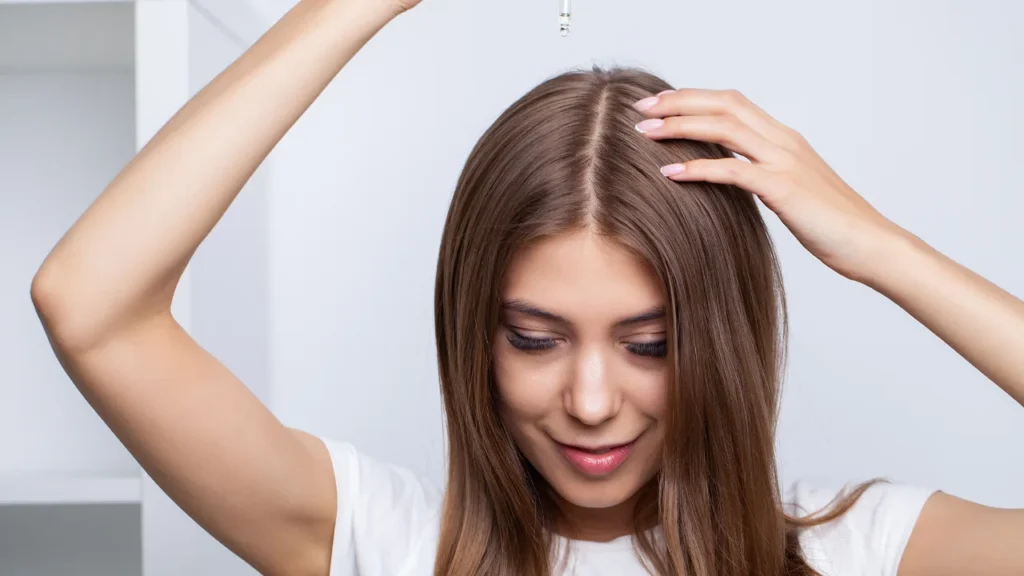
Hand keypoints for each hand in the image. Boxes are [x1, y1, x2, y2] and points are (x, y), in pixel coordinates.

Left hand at [633, 88, 906, 283]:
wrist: (872, 245)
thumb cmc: (833, 226)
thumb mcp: (789, 192)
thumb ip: (761, 176)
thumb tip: (727, 177)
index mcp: (784, 138)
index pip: (732, 102)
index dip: (693, 98)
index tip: (659, 105)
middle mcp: (783, 141)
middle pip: (723, 104)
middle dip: (678, 102)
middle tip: (641, 109)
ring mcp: (784, 161)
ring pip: (724, 127)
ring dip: (680, 126)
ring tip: (645, 132)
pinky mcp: (783, 188)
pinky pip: (732, 170)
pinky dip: (697, 168)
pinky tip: (670, 173)